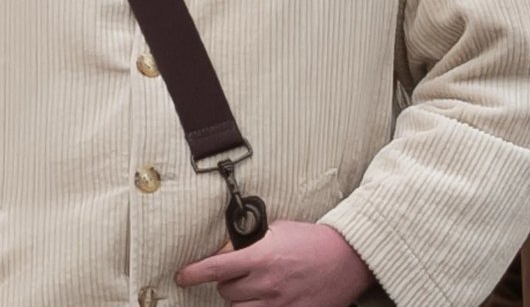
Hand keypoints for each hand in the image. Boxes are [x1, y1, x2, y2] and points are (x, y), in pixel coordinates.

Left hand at [174, 220, 373, 305]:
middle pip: (226, 292)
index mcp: (262, 257)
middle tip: (239, 274)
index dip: (194, 273)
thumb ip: (250, 241)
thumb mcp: (278, 230)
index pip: (216, 268)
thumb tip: (225, 251)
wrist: (347, 259)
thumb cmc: (313, 241)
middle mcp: (268, 283)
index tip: (182, 276)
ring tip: (251, 289)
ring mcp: (279, 304)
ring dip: (239, 300)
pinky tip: (261, 301)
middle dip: (227, 283)